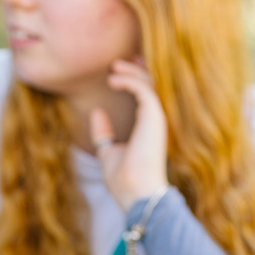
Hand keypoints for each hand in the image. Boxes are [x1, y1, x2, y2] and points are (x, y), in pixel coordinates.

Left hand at [90, 59, 167, 210]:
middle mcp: (156, 121)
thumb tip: (97, 112)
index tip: (122, 70)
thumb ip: (103, 132)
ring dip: (131, 72)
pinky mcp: (154, 116)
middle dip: (137, 70)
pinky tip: (113, 80)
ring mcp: (157, 118)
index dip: (136, 80)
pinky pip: (143, 89)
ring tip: (113, 67)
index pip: (147, 98)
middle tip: (119, 61)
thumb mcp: (108, 151)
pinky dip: (129, 81)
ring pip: (149, 84)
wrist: (136, 193)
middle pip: (151, 86)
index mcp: (149, 128)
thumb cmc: (124, 179)